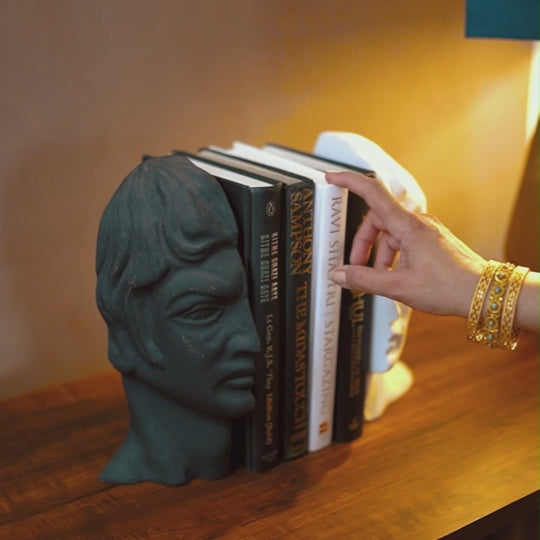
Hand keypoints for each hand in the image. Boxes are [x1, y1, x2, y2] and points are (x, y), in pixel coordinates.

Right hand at [326, 171, 486, 317]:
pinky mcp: (431, 239)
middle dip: (362, 243)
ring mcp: (425, 230)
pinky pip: (403, 240)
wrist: (484, 292)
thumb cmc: (449, 287)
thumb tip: (340, 275)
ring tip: (379, 278)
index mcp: (408, 226)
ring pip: (390, 233)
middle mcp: (417, 223)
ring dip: (378, 254)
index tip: (332, 177)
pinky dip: (392, 255)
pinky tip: (394, 275)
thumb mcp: (399, 286)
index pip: (373, 193)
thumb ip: (364, 279)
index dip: (349, 182)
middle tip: (355, 267)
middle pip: (376, 221)